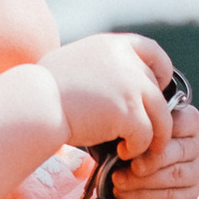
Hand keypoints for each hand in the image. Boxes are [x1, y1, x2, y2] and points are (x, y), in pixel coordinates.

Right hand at [46, 32, 169, 160]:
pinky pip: (147, 135)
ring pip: (161, 116)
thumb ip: (100, 66)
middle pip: (157, 90)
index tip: (159, 87)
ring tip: (140, 150)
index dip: (162, 71)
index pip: (153, 52)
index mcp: (114, 46)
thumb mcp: (75, 62)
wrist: (35, 103)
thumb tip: (108, 79)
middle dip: (155, 114)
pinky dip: (138, 148)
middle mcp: (127, 61)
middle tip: (147, 133)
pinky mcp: (129, 112)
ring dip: (155, 136)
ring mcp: (131, 86)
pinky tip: (123, 153)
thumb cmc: (44, 89)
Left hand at [114, 87, 198, 198]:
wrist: (133, 191)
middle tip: (124, 159)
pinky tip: (122, 193)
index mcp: (187, 124)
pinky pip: (169, 196)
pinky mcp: (188, 198)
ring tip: (117, 179)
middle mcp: (195, 147)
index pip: (189, 120)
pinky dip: (142, 195)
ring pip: (175, 174)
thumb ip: (135, 123)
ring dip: (142, 178)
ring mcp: (195, 174)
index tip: (135, 135)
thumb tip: (121, 120)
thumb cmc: (130, 151)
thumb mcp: (131, 132)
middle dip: (150, 157)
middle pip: (181, 149)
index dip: (163, 128)